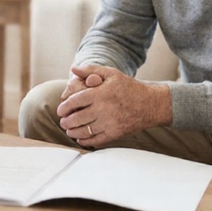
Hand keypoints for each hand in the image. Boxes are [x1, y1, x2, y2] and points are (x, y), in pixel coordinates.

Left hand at [57, 64, 171, 147]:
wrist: (150, 105)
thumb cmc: (129, 87)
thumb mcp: (111, 74)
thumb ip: (91, 70)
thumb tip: (73, 69)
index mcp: (100, 93)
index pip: (75, 101)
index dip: (64, 107)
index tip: (61, 110)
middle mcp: (103, 109)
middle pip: (77, 118)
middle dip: (66, 121)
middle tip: (63, 121)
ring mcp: (109, 123)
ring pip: (84, 131)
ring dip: (72, 132)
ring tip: (69, 130)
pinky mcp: (115, 134)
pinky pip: (95, 140)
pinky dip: (84, 141)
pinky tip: (80, 138)